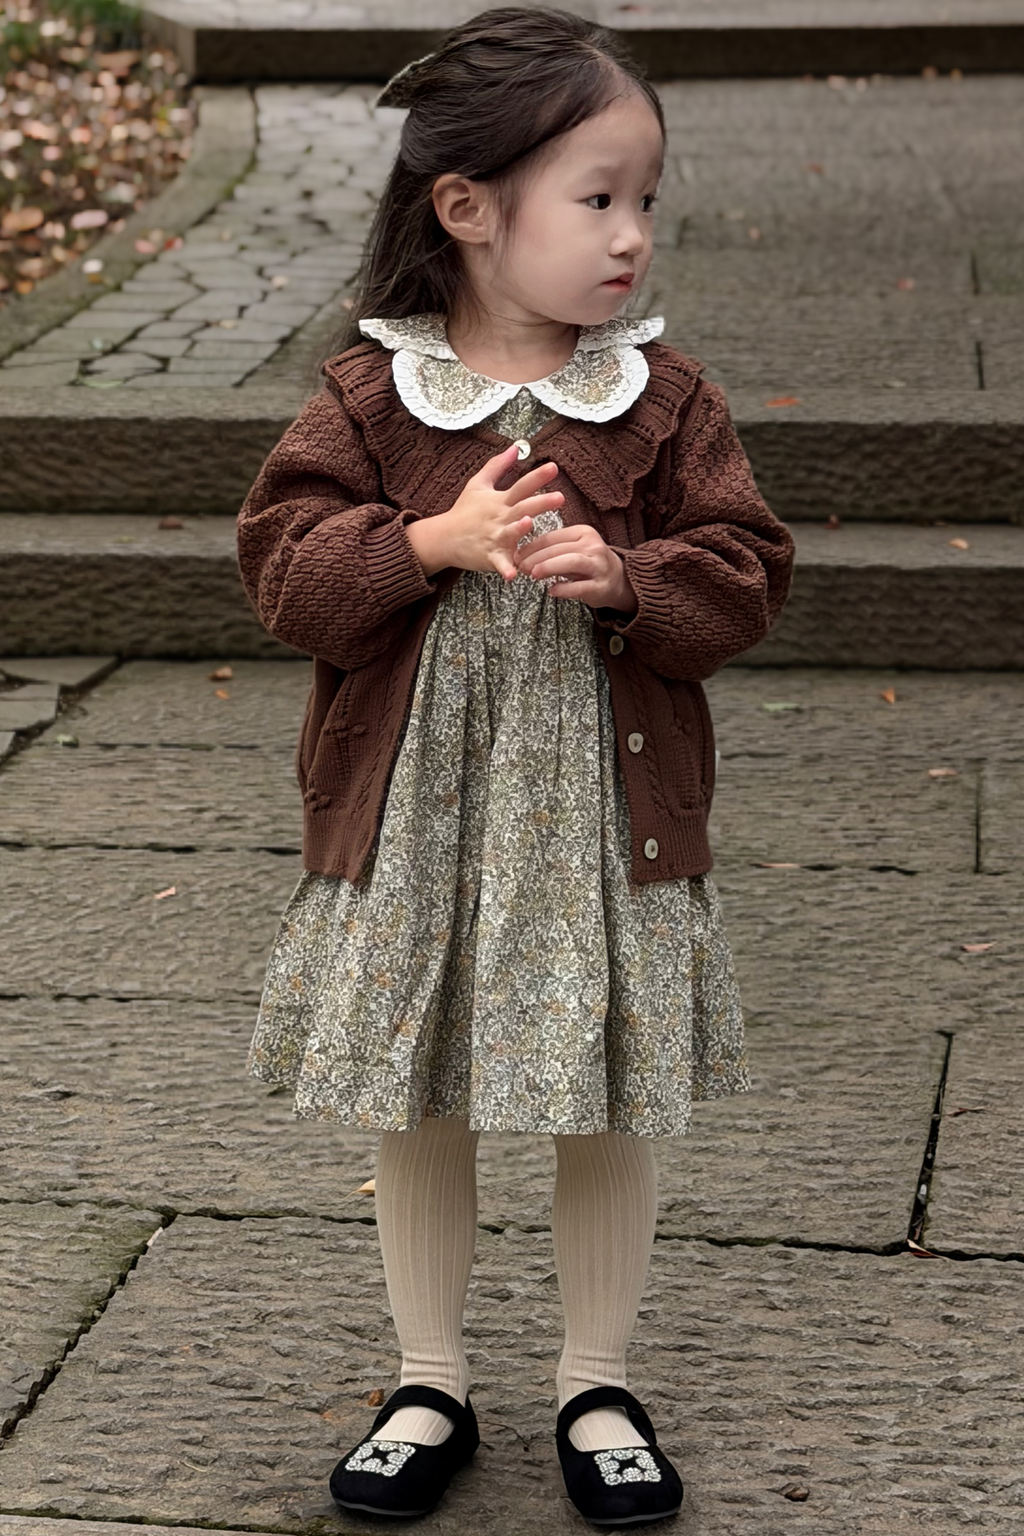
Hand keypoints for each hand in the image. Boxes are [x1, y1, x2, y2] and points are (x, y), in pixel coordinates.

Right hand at [406, 445, 564, 580]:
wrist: (444, 538)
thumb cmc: (464, 511)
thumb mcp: (478, 484)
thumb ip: (498, 465)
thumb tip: (515, 447)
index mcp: (500, 500)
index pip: (522, 485)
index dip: (537, 476)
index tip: (554, 467)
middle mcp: (500, 518)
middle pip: (523, 507)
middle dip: (540, 503)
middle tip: (559, 497)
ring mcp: (495, 538)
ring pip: (510, 534)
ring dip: (518, 530)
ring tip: (529, 524)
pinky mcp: (490, 557)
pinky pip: (500, 563)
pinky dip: (505, 569)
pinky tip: (512, 575)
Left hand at [515, 522, 637, 611]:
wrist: (617, 580)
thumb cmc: (587, 563)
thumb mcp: (571, 550)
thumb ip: (550, 551)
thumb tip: (520, 557)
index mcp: (583, 532)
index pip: (552, 537)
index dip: (531, 546)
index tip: (517, 556)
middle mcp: (593, 546)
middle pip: (559, 549)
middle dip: (536, 558)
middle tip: (521, 567)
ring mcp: (599, 566)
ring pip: (571, 561)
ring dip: (549, 567)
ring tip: (533, 574)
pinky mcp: (600, 586)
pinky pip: (579, 587)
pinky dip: (563, 589)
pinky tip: (551, 590)